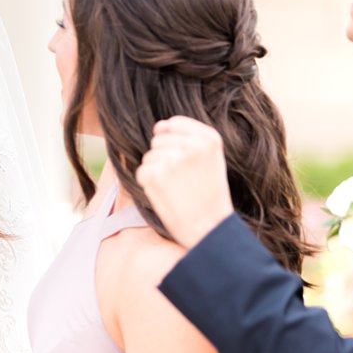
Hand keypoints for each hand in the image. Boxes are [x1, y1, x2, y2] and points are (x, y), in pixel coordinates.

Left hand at [135, 116, 234, 247]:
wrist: (210, 228)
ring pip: (149, 156)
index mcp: (209, 138)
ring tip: (177, 188)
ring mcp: (173, 158)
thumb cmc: (208, 195)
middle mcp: (192, 144)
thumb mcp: (211, 159)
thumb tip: (158, 127)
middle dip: (164, 158)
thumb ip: (189, 138)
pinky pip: (141, 171)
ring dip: (157, 172)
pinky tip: (167, 195)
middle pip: (158, 140)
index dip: (172, 141)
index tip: (185, 161)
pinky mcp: (155, 174)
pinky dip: (148, 184)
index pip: (172, 123)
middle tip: (183, 180)